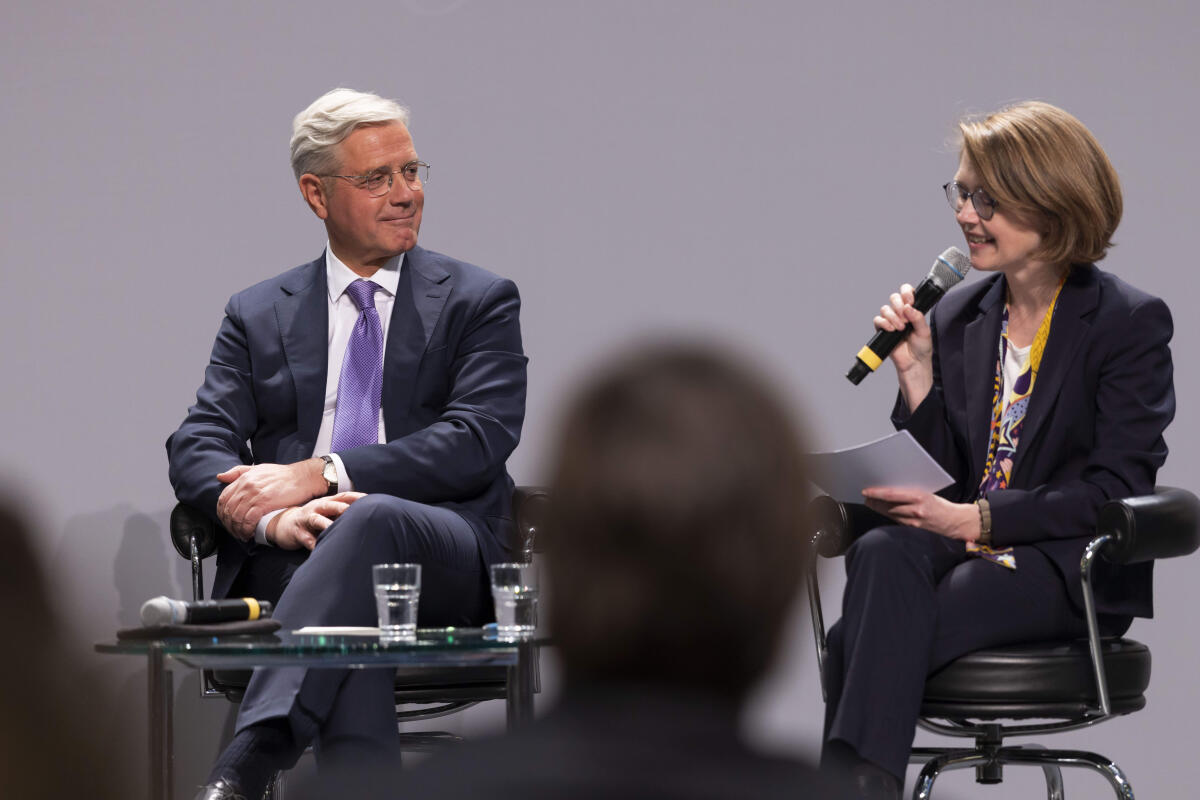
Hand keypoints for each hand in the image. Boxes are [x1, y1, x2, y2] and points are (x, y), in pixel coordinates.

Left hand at [216, 459, 326, 539]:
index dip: (222, 514)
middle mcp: (246, 485)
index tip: (228, 522)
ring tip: (243, 535)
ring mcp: (254, 494)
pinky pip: (248, 520)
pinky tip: (250, 533)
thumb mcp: (258, 468)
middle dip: (229, 525)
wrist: (302, 477)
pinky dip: (247, 529)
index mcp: (243, 478)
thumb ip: (238, 472)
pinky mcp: (264, 502)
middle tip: (235, 532)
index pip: (223, 498)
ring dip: (237, 529)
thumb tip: (220, 477)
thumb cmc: (283, 475)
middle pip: (228, 510)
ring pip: (237, 517)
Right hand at [267, 492, 366, 549]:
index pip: (343, 496)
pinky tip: (319, 549)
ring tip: (334, 529)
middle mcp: (316, 508)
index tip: (369, 500)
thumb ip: (342, 513)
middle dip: (341, 508)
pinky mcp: (297, 532)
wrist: (283, 526)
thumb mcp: (327, 513)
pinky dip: (313, 544)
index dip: (355, 497)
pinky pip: (306, 538)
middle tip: (353, 512)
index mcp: (326, 502)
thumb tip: (366, 515)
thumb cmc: (312, 520)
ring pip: (316, 520)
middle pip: (330, 505)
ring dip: (326, 524)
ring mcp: (305, 519)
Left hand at [861, 487, 979, 541]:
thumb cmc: (940, 504)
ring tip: (870, 502)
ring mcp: (914, 521)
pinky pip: (896, 520)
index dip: (877, 493)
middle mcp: (916, 510)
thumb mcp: (927, 493)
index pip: (892, 494)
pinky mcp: (914, 528)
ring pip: (890, 513)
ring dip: (878, 508)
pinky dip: (887, 514)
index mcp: (920, 496)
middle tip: (866, 495)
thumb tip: (891, 487)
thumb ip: (910, 492)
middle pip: (889, 505)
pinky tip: (882, 510)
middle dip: (875, 501)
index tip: (867, 491)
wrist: (955, 521)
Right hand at [873, 283, 933, 409]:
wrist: (914, 363)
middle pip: (894, 298)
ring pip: (885, 309)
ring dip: (893, 316)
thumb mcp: (925, 331)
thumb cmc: (922, 348)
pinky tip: (891, 329)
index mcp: (912, 310)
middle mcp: (901, 314)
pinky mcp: (883, 331)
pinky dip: (884, 323)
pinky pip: (878, 321)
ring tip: (901, 328)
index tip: (910, 301)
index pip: (907, 293)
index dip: (906, 293)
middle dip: (898, 305)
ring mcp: (891, 321)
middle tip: (905, 317)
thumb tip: (908, 308)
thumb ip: (918, 318)